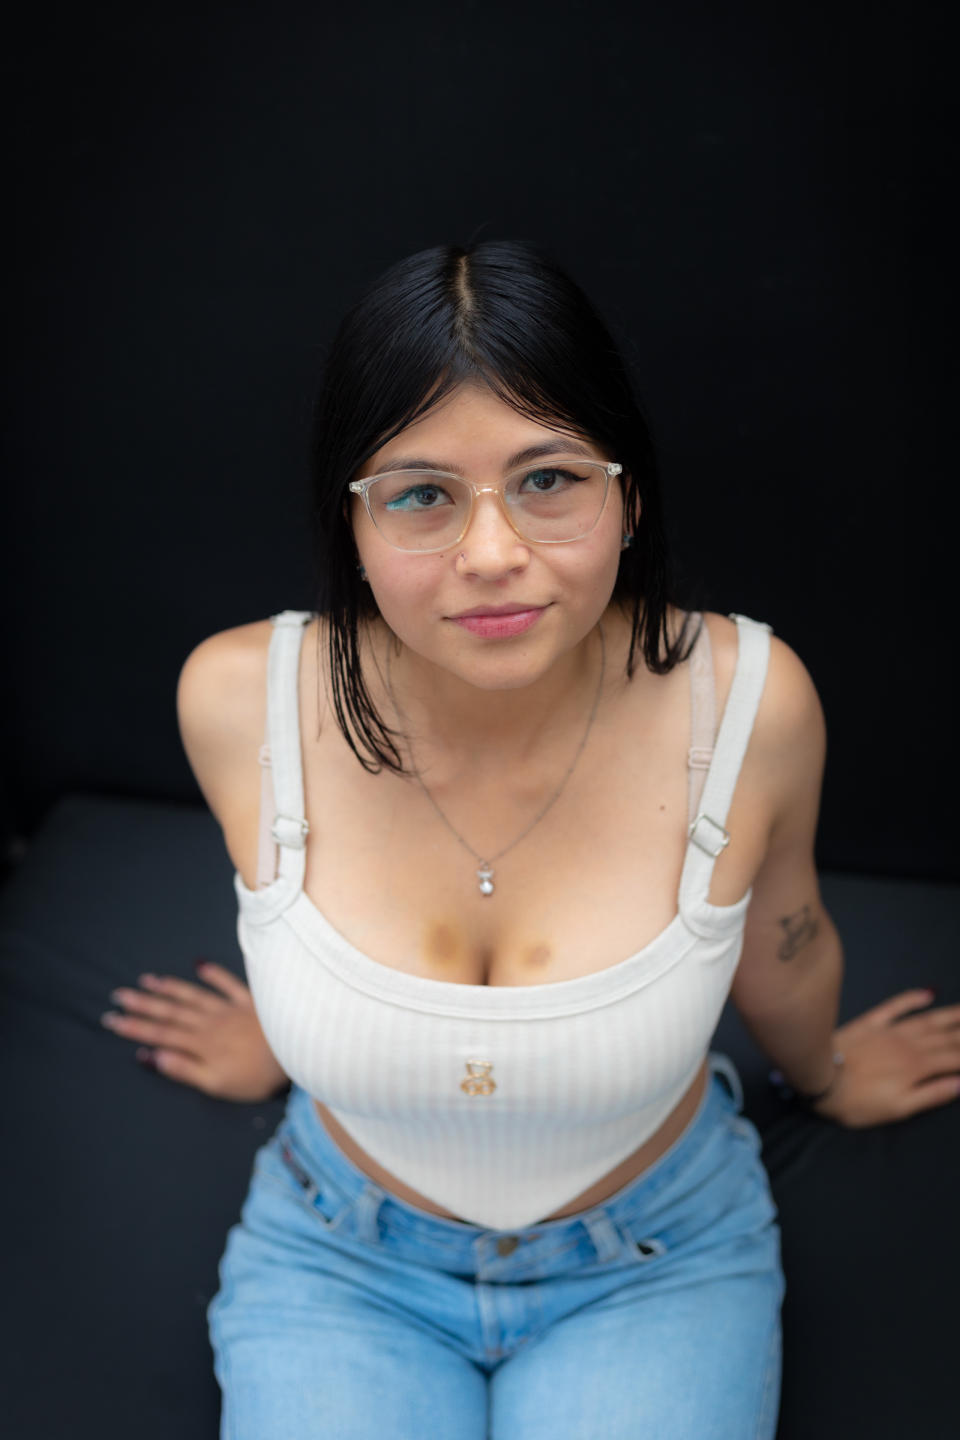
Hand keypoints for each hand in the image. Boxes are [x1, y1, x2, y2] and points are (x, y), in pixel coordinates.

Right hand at [101, 963, 289, 1103]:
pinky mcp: (251, 1001)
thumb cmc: (256, 1077)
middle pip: (171, 1011)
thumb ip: (183, 1069)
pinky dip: (214, 973)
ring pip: (193, 995)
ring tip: (147, 979)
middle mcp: (210, 1022)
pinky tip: (200, 964)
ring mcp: (230, 1008)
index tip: (111, 1019)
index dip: (134, 1027)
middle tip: (118, 994)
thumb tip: (150, 1055)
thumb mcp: (215, 1083)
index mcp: (200, 1044)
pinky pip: (229, 983)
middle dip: (143, 1004)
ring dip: (169, 987)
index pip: (160, 1034)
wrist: (295, 1055)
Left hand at [812, 989, 959, 1127]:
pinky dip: (912, 998)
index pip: (957, 1058)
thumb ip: (932, 1094)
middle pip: (949, 1036)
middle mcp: (910, 1044)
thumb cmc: (858, 1102)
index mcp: (919, 1067)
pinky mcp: (871, 1022)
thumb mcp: (898, 1108)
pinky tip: (928, 992)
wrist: (818, 1077)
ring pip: (929, 1019)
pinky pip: (895, 1006)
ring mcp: (890, 1030)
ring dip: (952, 1014)